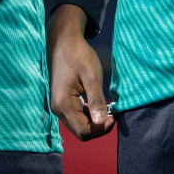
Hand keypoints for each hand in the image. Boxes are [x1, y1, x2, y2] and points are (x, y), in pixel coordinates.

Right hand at [47, 5, 113, 140]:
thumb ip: (96, 100)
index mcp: (63, 105)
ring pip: (79, 124)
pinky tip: (100, 105)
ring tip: (110, 109)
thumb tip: (101, 123)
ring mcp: (59, 106)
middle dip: (99, 127)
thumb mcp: (92, 77)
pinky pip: (76, 115)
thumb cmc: (79, 56)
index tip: (115, 116)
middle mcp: (58, 109)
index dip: (101, 129)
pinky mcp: (63, 101)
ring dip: (95, 121)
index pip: (83, 131)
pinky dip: (89, 114)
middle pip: (80, 131)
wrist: (64, 42)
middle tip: (114, 113)